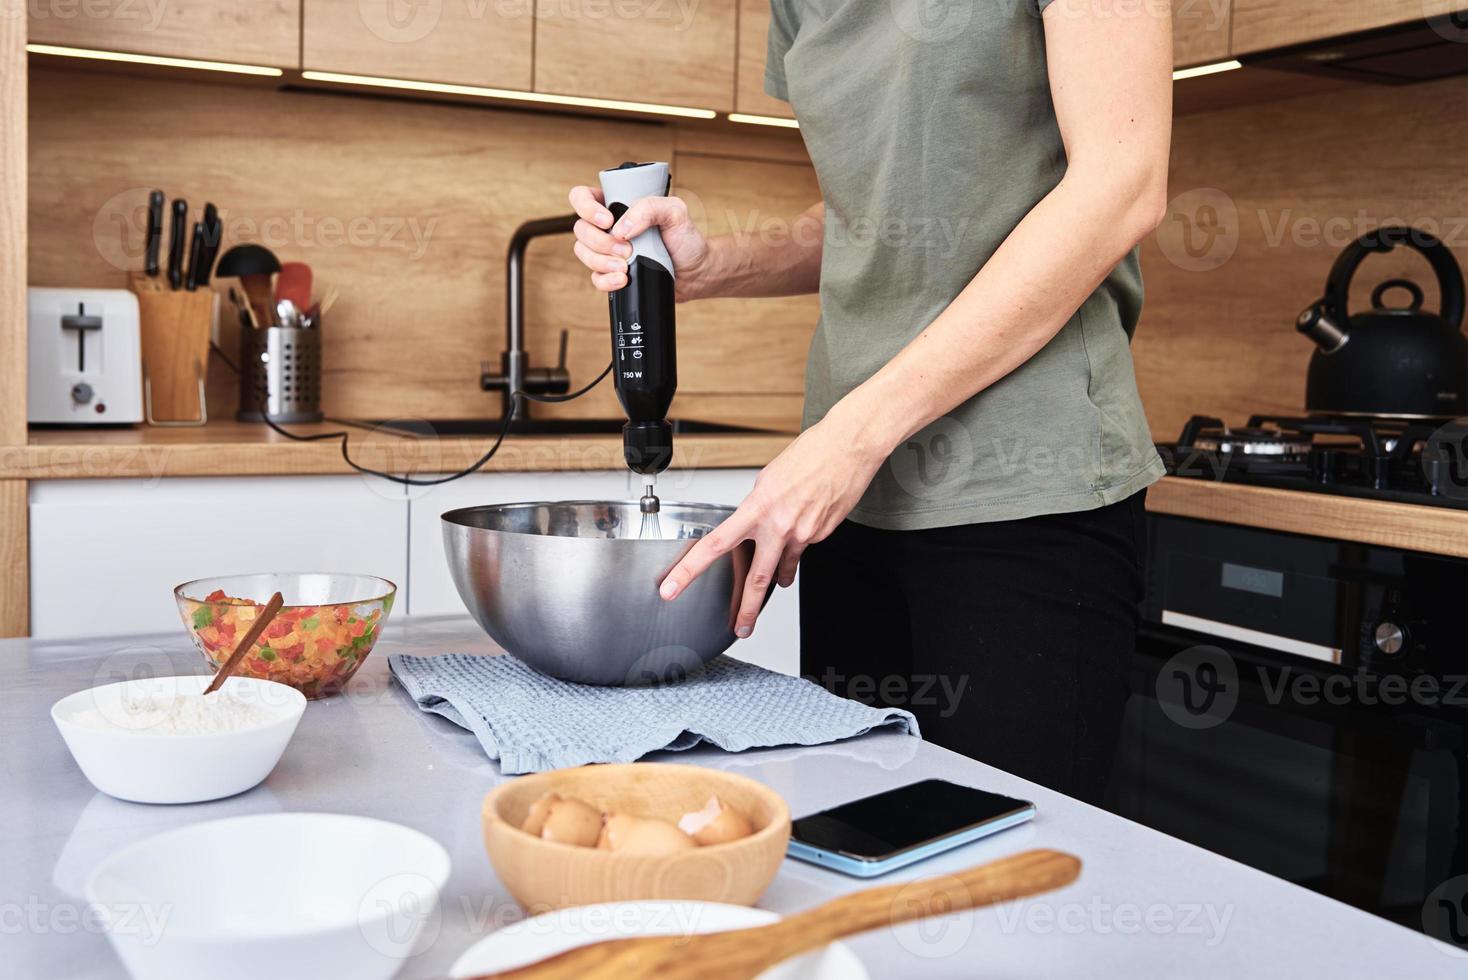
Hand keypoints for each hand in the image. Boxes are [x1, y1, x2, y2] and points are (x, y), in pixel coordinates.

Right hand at [567, 185, 713, 301]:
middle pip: (580, 229)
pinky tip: (623, 280)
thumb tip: (621, 228)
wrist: (695, 272)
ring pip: (583, 253)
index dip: (586, 208)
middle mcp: (608, 226)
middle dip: (600, 242)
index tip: (607, 221)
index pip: (583, 197)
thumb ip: (649, 208)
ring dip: (601, 262)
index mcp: (617, 204)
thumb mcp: (675, 212)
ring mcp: (607, 251)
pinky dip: (605, 281)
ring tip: (625, 267)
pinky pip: (594, 278)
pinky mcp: (611, 274)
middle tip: (627, 249)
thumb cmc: (685, 238)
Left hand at [658, 411, 888, 637]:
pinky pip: (803, 548)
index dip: (689, 571)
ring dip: (779, 580)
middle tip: (740, 627)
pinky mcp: (822, 535)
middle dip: (747, 609)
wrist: (849, 448)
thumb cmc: (810, 454)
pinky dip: (800, 544)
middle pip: (756, 578)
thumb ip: (757, 506)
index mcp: (757, 508)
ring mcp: (803, 533)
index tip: (672, 588)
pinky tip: (806, 526)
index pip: (715, 545)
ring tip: (777, 585)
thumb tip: (753, 523)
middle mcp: (779, 525)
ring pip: (783, 569)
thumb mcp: (768, 477)